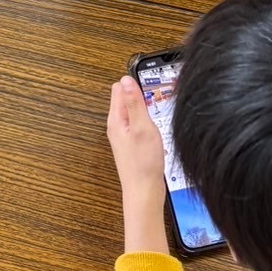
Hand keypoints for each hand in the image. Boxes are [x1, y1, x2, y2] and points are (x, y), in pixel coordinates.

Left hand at [107, 78, 164, 192]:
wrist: (144, 191)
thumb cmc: (143, 163)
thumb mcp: (141, 127)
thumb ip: (134, 103)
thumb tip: (126, 79)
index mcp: (116, 119)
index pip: (119, 88)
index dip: (134, 83)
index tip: (148, 85)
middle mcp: (117, 126)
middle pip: (125, 99)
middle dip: (138, 95)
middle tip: (154, 99)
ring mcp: (124, 135)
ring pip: (132, 111)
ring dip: (143, 108)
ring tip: (155, 110)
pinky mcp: (132, 143)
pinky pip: (137, 123)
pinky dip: (146, 121)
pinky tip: (155, 127)